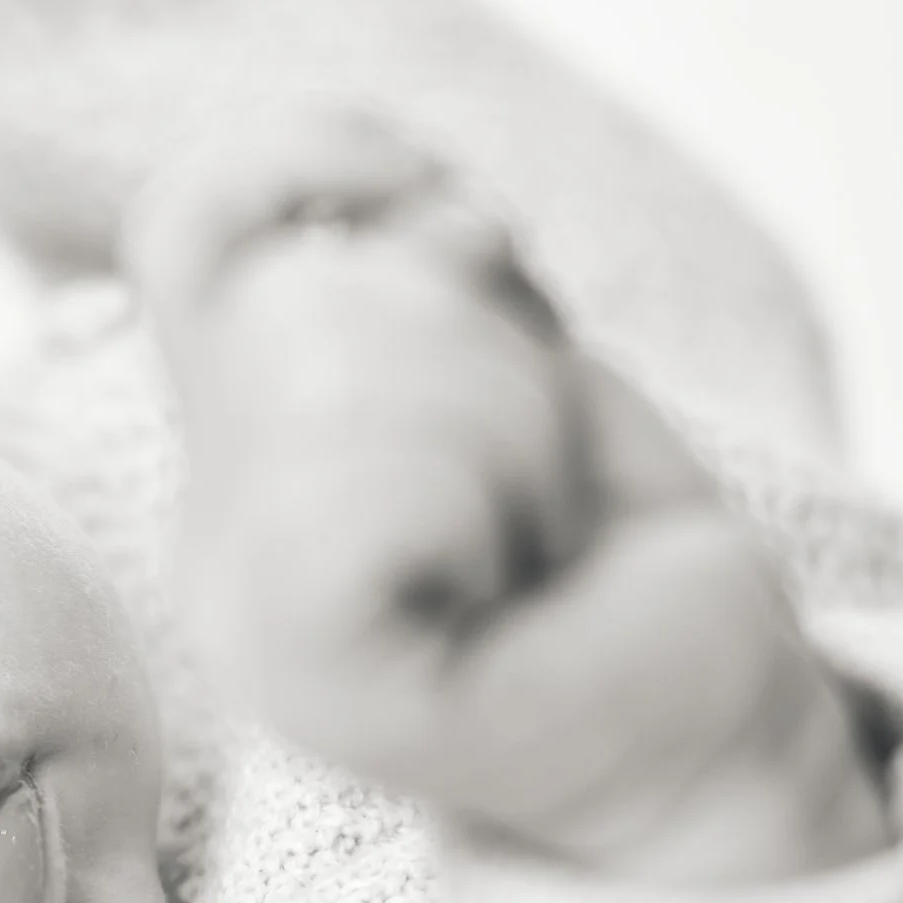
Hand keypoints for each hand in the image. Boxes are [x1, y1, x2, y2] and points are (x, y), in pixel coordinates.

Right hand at [132, 114, 893, 886]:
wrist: (712, 737)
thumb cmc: (611, 544)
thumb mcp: (505, 352)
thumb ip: (402, 265)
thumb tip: (411, 216)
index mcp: (233, 451)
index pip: (190, 220)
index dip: (319, 165)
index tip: (461, 237)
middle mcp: (210, 536)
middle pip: (305, 283)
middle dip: (477, 335)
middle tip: (529, 472)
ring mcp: (243, 619)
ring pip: (350, 360)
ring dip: (510, 411)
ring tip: (536, 524)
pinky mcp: (317, 679)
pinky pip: (375, 486)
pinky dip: (497, 484)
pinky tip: (523, 569)